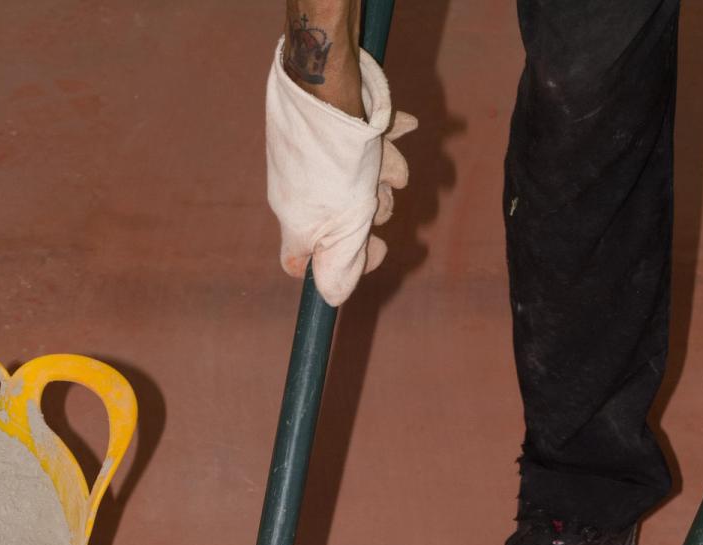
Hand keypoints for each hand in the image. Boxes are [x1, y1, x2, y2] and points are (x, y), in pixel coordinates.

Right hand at [265, 41, 416, 306]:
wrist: (327, 87)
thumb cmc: (335, 164)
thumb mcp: (343, 228)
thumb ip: (341, 266)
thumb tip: (333, 298)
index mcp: (300, 222)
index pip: (300, 263)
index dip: (336, 268)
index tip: (372, 251)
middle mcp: (305, 192)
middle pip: (346, 219)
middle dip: (375, 210)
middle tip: (380, 200)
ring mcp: (318, 158)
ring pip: (365, 178)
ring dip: (387, 171)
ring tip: (388, 157)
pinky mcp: (331, 125)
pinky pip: (371, 137)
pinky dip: (389, 137)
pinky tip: (402, 129)